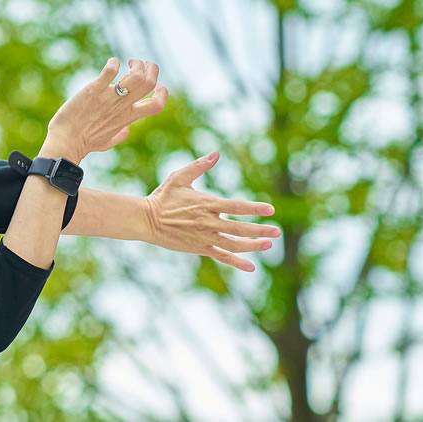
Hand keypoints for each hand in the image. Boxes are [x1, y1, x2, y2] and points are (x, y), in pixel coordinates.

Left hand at [45, 57, 167, 160]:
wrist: (66, 141)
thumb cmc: (84, 142)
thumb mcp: (108, 142)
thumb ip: (121, 135)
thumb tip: (127, 129)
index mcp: (128, 117)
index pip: (157, 104)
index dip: (162, 92)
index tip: (157, 84)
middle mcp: (122, 106)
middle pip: (149, 83)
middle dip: (151, 68)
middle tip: (139, 64)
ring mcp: (109, 98)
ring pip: (136, 77)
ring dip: (136, 64)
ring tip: (129, 62)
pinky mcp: (93, 91)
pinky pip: (109, 73)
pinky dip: (114, 64)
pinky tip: (112, 63)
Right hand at [143, 151, 280, 271]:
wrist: (145, 220)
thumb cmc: (162, 197)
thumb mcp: (179, 178)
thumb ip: (199, 166)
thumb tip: (216, 154)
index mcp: (206, 204)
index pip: (236, 207)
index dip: (254, 208)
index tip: (270, 209)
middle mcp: (208, 222)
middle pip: (239, 228)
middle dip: (260, 230)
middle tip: (277, 231)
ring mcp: (204, 237)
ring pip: (233, 244)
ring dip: (252, 245)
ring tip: (268, 244)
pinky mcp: (199, 248)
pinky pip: (221, 257)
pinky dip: (236, 262)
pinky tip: (251, 266)